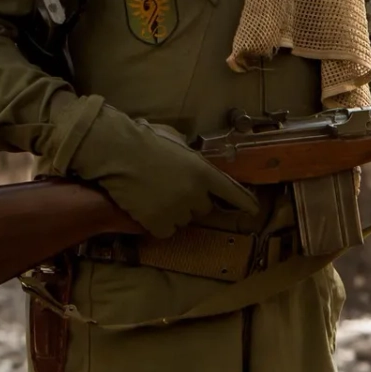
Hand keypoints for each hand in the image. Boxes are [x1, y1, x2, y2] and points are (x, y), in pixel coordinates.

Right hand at [68, 106, 259, 238]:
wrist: (116, 152)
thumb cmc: (144, 140)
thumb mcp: (177, 141)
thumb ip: (191, 157)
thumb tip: (192, 159)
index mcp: (204, 172)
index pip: (232, 192)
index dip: (244, 202)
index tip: (254, 210)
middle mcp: (195, 194)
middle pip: (203, 208)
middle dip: (191, 201)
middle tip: (171, 190)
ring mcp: (177, 210)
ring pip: (182, 221)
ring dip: (173, 213)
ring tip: (154, 197)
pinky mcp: (157, 223)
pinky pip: (165, 231)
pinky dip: (157, 224)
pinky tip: (146, 210)